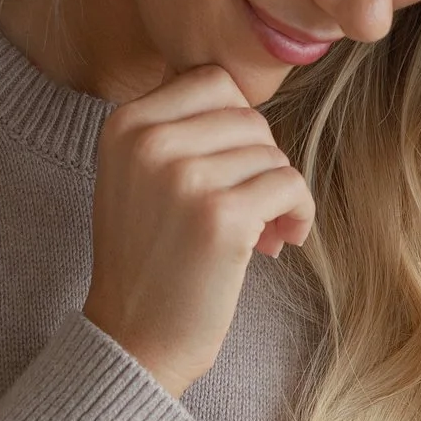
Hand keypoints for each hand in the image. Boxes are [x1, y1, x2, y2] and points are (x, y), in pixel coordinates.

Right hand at [83, 65, 315, 397]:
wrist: (134, 338)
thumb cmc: (148, 258)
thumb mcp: (137, 176)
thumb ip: (177, 128)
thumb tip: (248, 101)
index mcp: (124, 124)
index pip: (213, 83)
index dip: (237, 126)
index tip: (232, 169)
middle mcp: (149, 142)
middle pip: (248, 118)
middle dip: (261, 162)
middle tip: (250, 208)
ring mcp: (184, 177)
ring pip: (273, 153)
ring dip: (279, 194)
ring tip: (259, 232)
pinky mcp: (222, 216)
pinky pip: (290, 185)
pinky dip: (297, 213)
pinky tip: (277, 242)